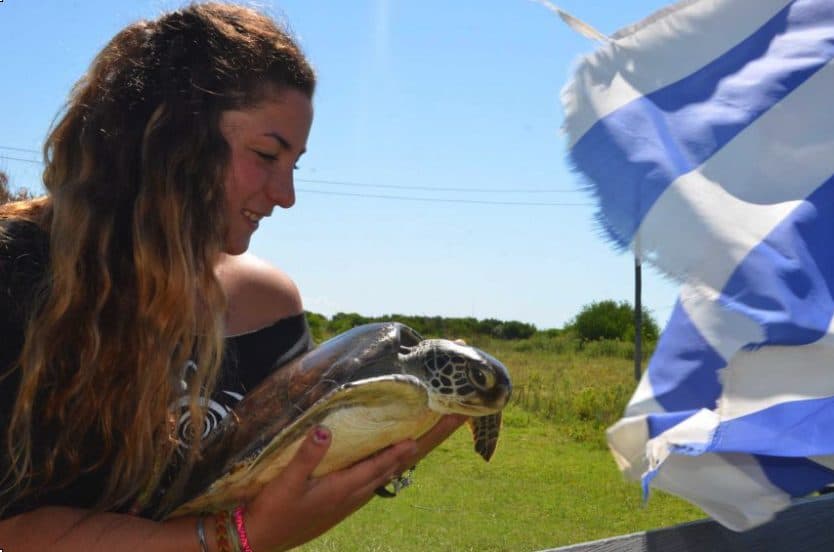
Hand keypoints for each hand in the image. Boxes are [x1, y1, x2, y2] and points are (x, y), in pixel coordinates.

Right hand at [244, 415, 466, 550]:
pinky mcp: (343, 502)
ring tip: (428, 435)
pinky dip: (389, 463)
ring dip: (408, 453)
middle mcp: (356, 494)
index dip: (413, 444)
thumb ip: (307, 456)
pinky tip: (390, 457)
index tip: (438, 426)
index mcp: (347, 487)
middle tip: (451, 422)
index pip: (388, 461)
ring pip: (388, 472)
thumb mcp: (287, 483)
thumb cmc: (274, 511)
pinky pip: (375, 478)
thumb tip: (325, 429)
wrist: (260, 542)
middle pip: (398, 464)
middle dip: (425, 443)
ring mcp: (351, 499)